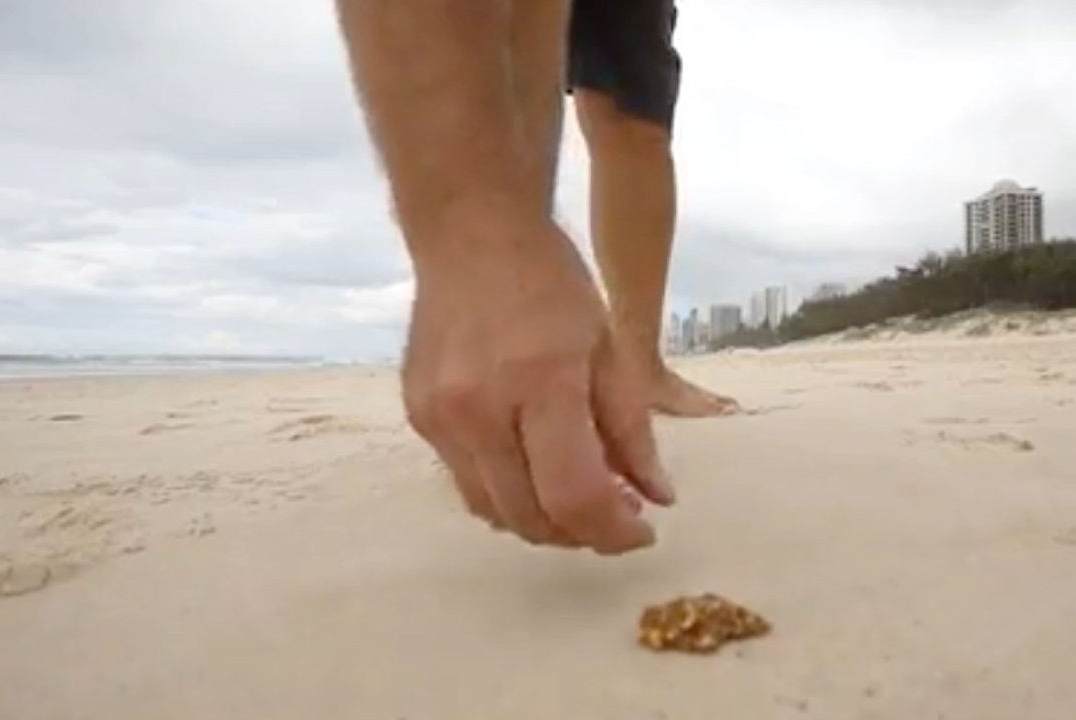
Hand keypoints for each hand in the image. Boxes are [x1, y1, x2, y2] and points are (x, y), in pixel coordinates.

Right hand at [401, 217, 675, 554]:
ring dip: (542, 522)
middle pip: (531, 517)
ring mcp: (440, 417)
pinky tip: (535, 470)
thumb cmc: (552, 283)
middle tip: (617, 517)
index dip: (614, 532)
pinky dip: (507, 493)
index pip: (574, 494)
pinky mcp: (419, 418)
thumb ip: (633, 430)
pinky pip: (466, 483)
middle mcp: (479, 407)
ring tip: (579, 498)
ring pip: (493, 511)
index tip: (643, 531)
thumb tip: (656, 498)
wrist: (471, 234)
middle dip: (582, 534)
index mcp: (541, 381)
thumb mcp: (611, 347)